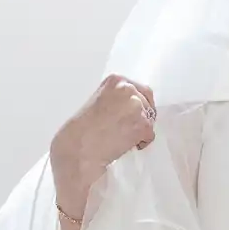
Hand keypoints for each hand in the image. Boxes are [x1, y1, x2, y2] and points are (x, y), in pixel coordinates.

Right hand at [49, 74, 156, 219]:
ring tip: (122, 138)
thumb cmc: (82, 130)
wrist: (78, 148)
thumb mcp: (99, 102)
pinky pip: (150, 135)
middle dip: (143, 117)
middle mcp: (128, 89)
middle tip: (129, 129)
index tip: (132, 116)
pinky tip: (124, 145)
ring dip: (141, 130)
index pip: (140, 90)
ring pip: (150, 119)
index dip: (139, 105)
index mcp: (116, 80)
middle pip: (148, 103)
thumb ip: (116, 99)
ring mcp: (136, 106)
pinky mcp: (142, 124)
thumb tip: (132, 107)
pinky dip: (141, 142)